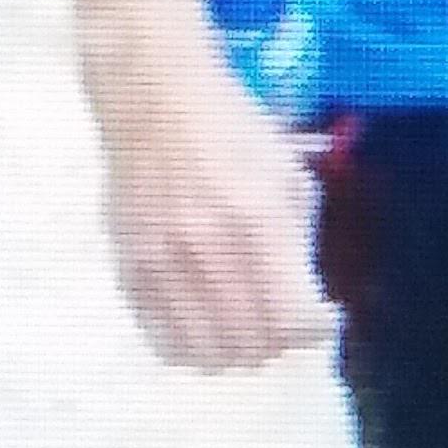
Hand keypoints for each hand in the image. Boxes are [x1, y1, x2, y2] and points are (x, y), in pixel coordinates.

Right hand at [89, 36, 332, 373]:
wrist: (152, 94)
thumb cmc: (232, 127)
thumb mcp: (288, 173)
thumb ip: (300, 243)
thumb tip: (306, 303)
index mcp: (256, 218)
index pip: (294, 320)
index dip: (317, 328)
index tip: (320, 314)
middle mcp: (206, 246)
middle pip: (253, 346)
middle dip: (279, 340)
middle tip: (280, 314)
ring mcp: (160, 260)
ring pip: (207, 353)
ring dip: (235, 349)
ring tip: (243, 322)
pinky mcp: (127, 264)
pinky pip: (162, 339)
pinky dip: (191, 343)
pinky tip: (204, 319)